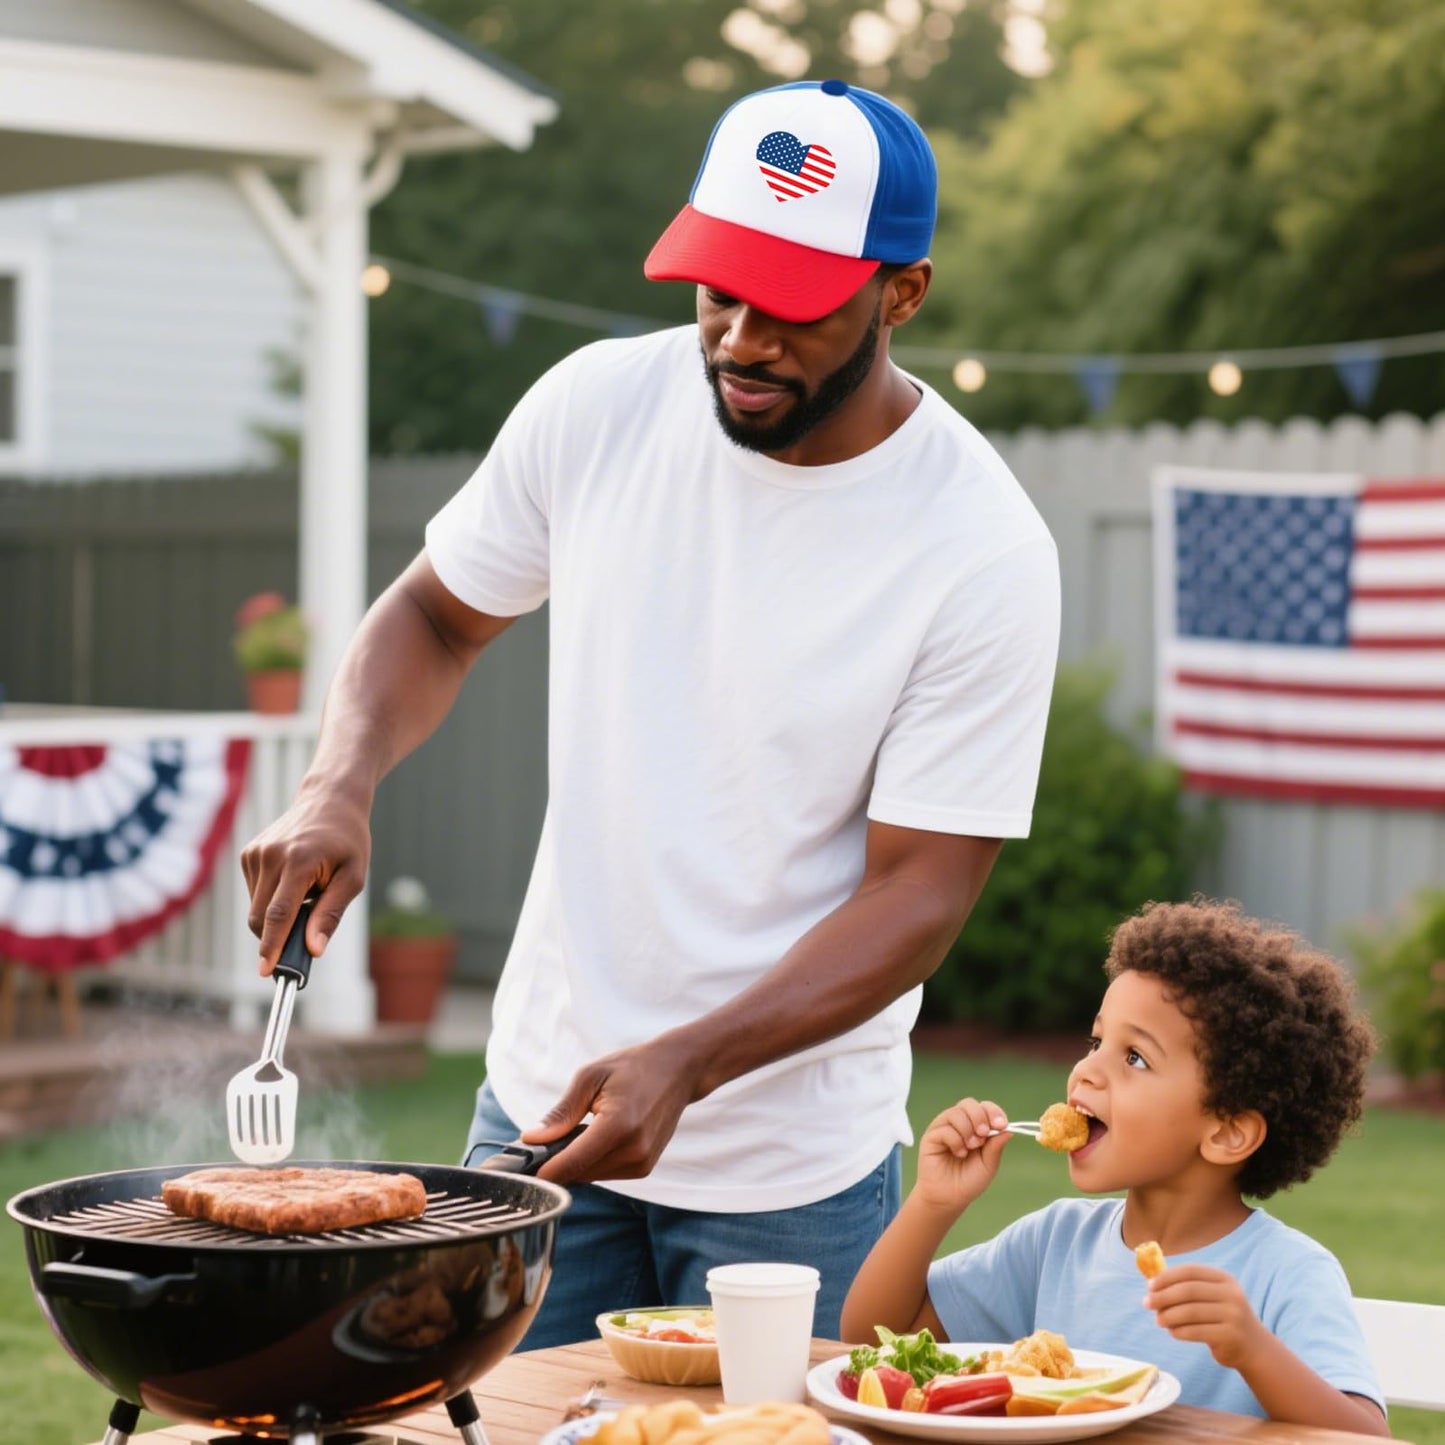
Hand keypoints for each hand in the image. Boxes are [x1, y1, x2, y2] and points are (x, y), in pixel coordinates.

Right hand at [240, 779, 371, 973]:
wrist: (330, 801)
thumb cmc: (347, 841)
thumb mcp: (353, 877)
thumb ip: (330, 914)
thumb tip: (313, 949)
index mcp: (299, 861)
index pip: (279, 914)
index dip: (272, 946)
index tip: (266, 971)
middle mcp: (271, 855)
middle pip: (261, 917)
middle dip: (275, 938)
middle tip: (299, 944)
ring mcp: (256, 853)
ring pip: (256, 908)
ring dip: (278, 914)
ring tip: (307, 891)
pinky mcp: (248, 853)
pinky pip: (255, 893)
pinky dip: (272, 898)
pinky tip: (294, 880)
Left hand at [520, 1035, 704, 1184]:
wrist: (679, 1070)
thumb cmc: (633, 1067)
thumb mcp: (591, 1076)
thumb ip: (561, 1112)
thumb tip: (531, 1139)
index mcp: (619, 1125)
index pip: (571, 1163)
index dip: (543, 1170)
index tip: (520, 1170)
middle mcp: (634, 1151)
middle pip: (578, 1173)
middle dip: (557, 1161)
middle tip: (546, 1138)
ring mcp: (642, 1163)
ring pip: (591, 1176)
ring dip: (577, 1161)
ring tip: (581, 1128)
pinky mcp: (645, 1168)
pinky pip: (605, 1173)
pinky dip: (594, 1161)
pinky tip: (598, 1136)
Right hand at [913, 1097, 1010, 1211]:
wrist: (950, 1198)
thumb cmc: (969, 1181)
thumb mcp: (988, 1164)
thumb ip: (996, 1146)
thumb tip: (1008, 1130)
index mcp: (975, 1127)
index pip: (984, 1107)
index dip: (994, 1112)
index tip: (1001, 1125)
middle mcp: (959, 1123)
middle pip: (969, 1103)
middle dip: (980, 1117)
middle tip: (983, 1136)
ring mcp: (944, 1128)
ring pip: (956, 1113)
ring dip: (967, 1130)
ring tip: (970, 1148)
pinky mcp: (931, 1136)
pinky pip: (945, 1128)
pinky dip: (955, 1141)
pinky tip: (958, 1154)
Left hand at [1145, 1265, 1268, 1369]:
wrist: (1254, 1347)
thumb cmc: (1223, 1318)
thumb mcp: (1212, 1297)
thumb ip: (1187, 1288)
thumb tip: (1152, 1285)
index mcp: (1224, 1279)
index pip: (1190, 1271)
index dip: (1167, 1277)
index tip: (1149, 1286)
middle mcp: (1231, 1294)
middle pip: (1188, 1290)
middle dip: (1163, 1296)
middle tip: (1147, 1303)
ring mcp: (1233, 1315)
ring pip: (1190, 1312)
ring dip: (1168, 1316)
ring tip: (1158, 1320)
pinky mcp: (1230, 1336)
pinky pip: (1196, 1331)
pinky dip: (1180, 1331)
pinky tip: (1173, 1332)